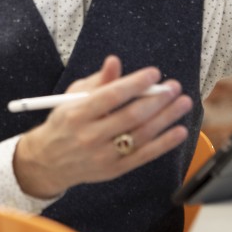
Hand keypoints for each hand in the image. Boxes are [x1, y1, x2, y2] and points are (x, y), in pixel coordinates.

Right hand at [13, 55, 192, 198]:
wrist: (49, 162)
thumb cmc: (65, 122)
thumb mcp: (72, 97)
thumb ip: (97, 81)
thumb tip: (115, 62)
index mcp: (77, 114)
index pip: (111, 96)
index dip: (135, 84)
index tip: (154, 73)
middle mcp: (90, 136)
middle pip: (130, 116)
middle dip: (156, 100)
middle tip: (173, 87)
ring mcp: (103, 156)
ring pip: (141, 135)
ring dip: (166, 118)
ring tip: (183, 103)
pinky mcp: (114, 169)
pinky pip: (144, 156)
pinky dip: (164, 143)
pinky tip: (180, 130)